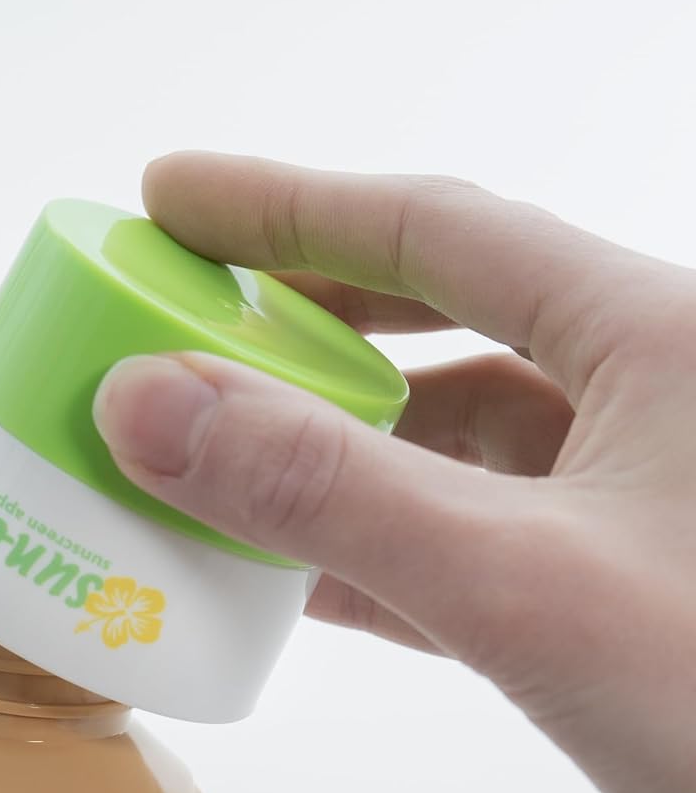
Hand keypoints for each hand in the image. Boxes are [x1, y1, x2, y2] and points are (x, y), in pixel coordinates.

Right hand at [94, 153, 695, 792]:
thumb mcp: (522, 586)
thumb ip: (331, 492)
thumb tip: (147, 400)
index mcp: (657, 338)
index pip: (438, 232)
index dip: (287, 207)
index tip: (167, 201)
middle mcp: (648, 397)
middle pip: (438, 327)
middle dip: (299, 329)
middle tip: (177, 329)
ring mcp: (631, 500)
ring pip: (447, 448)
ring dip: (325, 457)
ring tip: (204, 463)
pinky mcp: (613, 592)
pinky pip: (464, 542)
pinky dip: (370, 552)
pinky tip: (286, 576)